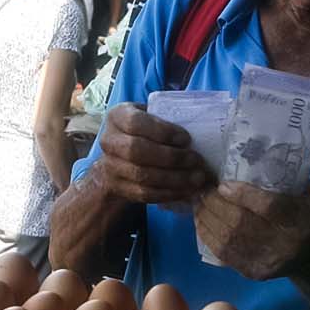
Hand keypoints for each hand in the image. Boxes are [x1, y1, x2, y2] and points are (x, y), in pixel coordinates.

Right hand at [94, 102, 212, 204]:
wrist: (118, 158)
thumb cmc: (143, 132)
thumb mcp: (149, 116)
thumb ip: (166, 117)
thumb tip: (201, 125)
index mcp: (117, 116)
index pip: (136, 123)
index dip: (162, 131)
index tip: (186, 139)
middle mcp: (108, 141)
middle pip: (136, 151)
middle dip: (170, 157)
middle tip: (196, 160)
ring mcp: (110, 166)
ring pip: (141, 175)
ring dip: (173, 178)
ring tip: (196, 178)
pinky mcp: (118, 187)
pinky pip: (144, 194)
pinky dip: (168, 193)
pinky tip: (186, 190)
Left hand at [194, 181, 309, 280]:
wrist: (308, 256)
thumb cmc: (305, 218)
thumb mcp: (306, 196)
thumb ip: (285, 180)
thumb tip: (255, 158)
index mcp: (300, 219)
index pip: (269, 207)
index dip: (243, 195)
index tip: (222, 184)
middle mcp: (283, 242)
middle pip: (241, 222)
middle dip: (215, 203)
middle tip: (202, 188)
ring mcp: (265, 260)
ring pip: (227, 237)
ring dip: (206, 216)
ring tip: (198, 200)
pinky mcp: (250, 271)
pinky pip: (222, 252)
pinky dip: (206, 233)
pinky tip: (200, 219)